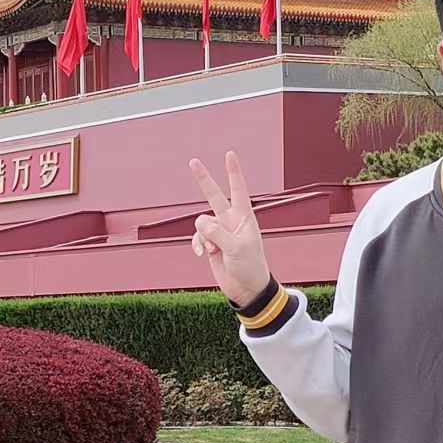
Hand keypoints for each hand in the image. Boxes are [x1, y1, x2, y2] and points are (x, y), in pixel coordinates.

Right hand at [188, 150, 271, 306]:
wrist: (247, 288)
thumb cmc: (249, 266)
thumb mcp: (236, 248)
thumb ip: (216, 233)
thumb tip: (199, 222)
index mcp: (244, 218)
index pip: (238, 189)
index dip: (233, 172)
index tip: (230, 154)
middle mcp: (231, 221)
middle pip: (214, 196)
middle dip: (204, 180)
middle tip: (193, 161)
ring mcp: (220, 232)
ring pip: (201, 224)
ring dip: (202, 237)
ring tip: (212, 251)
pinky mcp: (211, 244)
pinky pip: (197, 238)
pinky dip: (197, 245)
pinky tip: (202, 255)